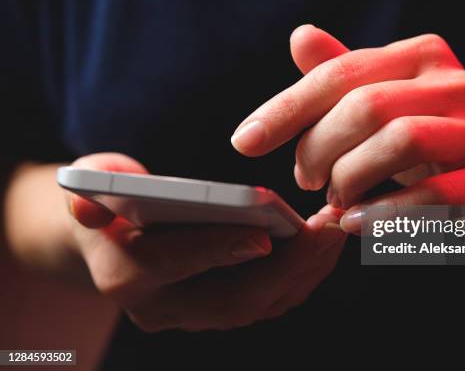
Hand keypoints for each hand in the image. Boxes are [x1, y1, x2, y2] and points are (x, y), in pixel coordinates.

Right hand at [65, 153, 345, 330]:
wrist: (114, 241)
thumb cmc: (109, 204)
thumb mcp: (92, 186)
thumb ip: (91, 189)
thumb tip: (92, 207)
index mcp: (125, 276)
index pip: (172, 265)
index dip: (216, 250)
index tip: (264, 234)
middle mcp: (163, 308)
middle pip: (234, 299)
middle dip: (288, 266)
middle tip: (327, 229)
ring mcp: (196, 315)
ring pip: (262, 304)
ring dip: (306, 269)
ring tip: (337, 230)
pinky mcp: (223, 309)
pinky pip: (271, 298)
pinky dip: (303, 272)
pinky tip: (325, 240)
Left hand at [231, 25, 464, 232]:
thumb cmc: (430, 145)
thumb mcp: (385, 107)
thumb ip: (344, 77)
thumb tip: (300, 37)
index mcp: (421, 56)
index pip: (339, 74)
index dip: (285, 108)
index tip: (244, 142)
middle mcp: (456, 82)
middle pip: (364, 106)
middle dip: (318, 149)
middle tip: (305, 178)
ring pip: (398, 141)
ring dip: (350, 178)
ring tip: (334, 199)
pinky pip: (433, 197)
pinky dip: (384, 214)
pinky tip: (356, 223)